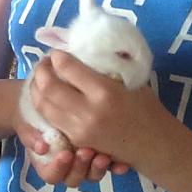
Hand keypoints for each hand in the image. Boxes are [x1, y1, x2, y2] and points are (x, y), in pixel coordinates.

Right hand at [15, 74, 128, 187]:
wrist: (45, 103)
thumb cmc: (32, 116)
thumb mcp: (26, 122)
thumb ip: (30, 136)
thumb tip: (41, 147)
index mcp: (46, 164)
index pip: (51, 175)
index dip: (58, 168)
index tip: (65, 154)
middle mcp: (65, 167)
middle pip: (74, 179)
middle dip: (81, 167)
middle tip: (86, 152)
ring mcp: (83, 163)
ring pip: (92, 175)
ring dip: (98, 168)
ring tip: (103, 156)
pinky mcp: (98, 154)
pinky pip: (108, 167)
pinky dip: (115, 166)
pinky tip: (122, 162)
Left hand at [31, 51, 168, 164]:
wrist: (155, 146)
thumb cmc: (147, 108)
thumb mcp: (132, 80)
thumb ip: (108, 64)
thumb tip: (85, 45)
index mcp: (105, 92)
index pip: (67, 67)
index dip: (57, 56)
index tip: (58, 52)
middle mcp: (88, 112)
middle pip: (48, 86)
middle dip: (41, 69)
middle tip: (45, 62)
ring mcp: (79, 129)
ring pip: (43, 105)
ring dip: (36, 87)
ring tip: (41, 76)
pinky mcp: (75, 140)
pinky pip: (49, 119)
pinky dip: (43, 104)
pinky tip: (45, 94)